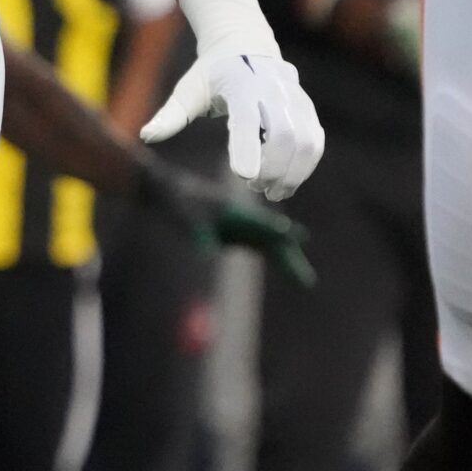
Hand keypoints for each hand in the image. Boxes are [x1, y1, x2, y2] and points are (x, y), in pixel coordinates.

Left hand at [140, 160, 315, 287]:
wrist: (164, 189)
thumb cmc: (176, 200)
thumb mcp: (187, 219)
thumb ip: (200, 236)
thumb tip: (208, 255)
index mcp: (234, 209)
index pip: (261, 224)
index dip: (278, 232)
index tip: (299, 236)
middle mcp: (241, 217)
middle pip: (270, 241)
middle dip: (288, 259)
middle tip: (307, 282)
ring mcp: (238, 225)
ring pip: (267, 246)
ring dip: (284, 261)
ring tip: (305, 282)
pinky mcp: (230, 232)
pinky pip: (255, 246)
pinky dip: (270, 256)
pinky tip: (285, 266)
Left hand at [142, 48, 323, 200]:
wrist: (246, 46)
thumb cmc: (212, 74)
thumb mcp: (188, 89)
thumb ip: (170, 114)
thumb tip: (145, 136)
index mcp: (240, 84)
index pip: (247, 120)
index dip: (247, 148)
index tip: (244, 177)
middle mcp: (272, 90)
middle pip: (284, 134)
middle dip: (273, 167)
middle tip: (255, 187)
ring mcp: (294, 98)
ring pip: (305, 141)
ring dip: (292, 173)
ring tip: (272, 192)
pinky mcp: (306, 109)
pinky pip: (314, 142)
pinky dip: (304, 167)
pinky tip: (286, 182)